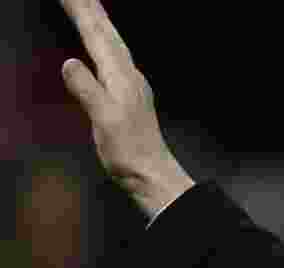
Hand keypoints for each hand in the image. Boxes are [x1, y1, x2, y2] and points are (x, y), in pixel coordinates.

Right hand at [60, 0, 193, 217]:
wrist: (151, 173)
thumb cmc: (128, 150)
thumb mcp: (104, 119)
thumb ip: (88, 90)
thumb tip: (71, 63)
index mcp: (120, 76)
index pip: (97, 35)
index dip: (81, 11)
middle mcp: (128, 75)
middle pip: (107, 33)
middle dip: (90, 8)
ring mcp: (131, 83)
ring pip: (112, 42)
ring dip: (99, 21)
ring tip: (88, 5)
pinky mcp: (129, 94)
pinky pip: (114, 56)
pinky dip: (104, 41)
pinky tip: (104, 45)